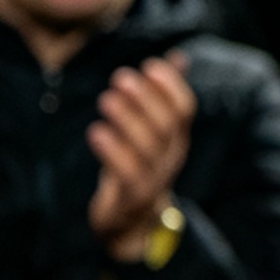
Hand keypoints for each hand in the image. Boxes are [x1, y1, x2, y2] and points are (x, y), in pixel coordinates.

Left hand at [89, 52, 195, 261]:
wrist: (132, 222)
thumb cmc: (140, 165)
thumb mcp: (154, 131)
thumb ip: (163, 95)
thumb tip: (178, 58)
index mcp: (177, 139)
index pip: (184, 109)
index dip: (170, 86)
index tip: (149, 65)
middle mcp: (170, 157)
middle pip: (166, 125)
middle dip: (145, 98)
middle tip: (120, 77)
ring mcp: (154, 178)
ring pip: (147, 147)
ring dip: (127, 120)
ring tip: (105, 99)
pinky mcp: (133, 197)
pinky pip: (127, 173)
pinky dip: (112, 150)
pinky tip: (96, 132)